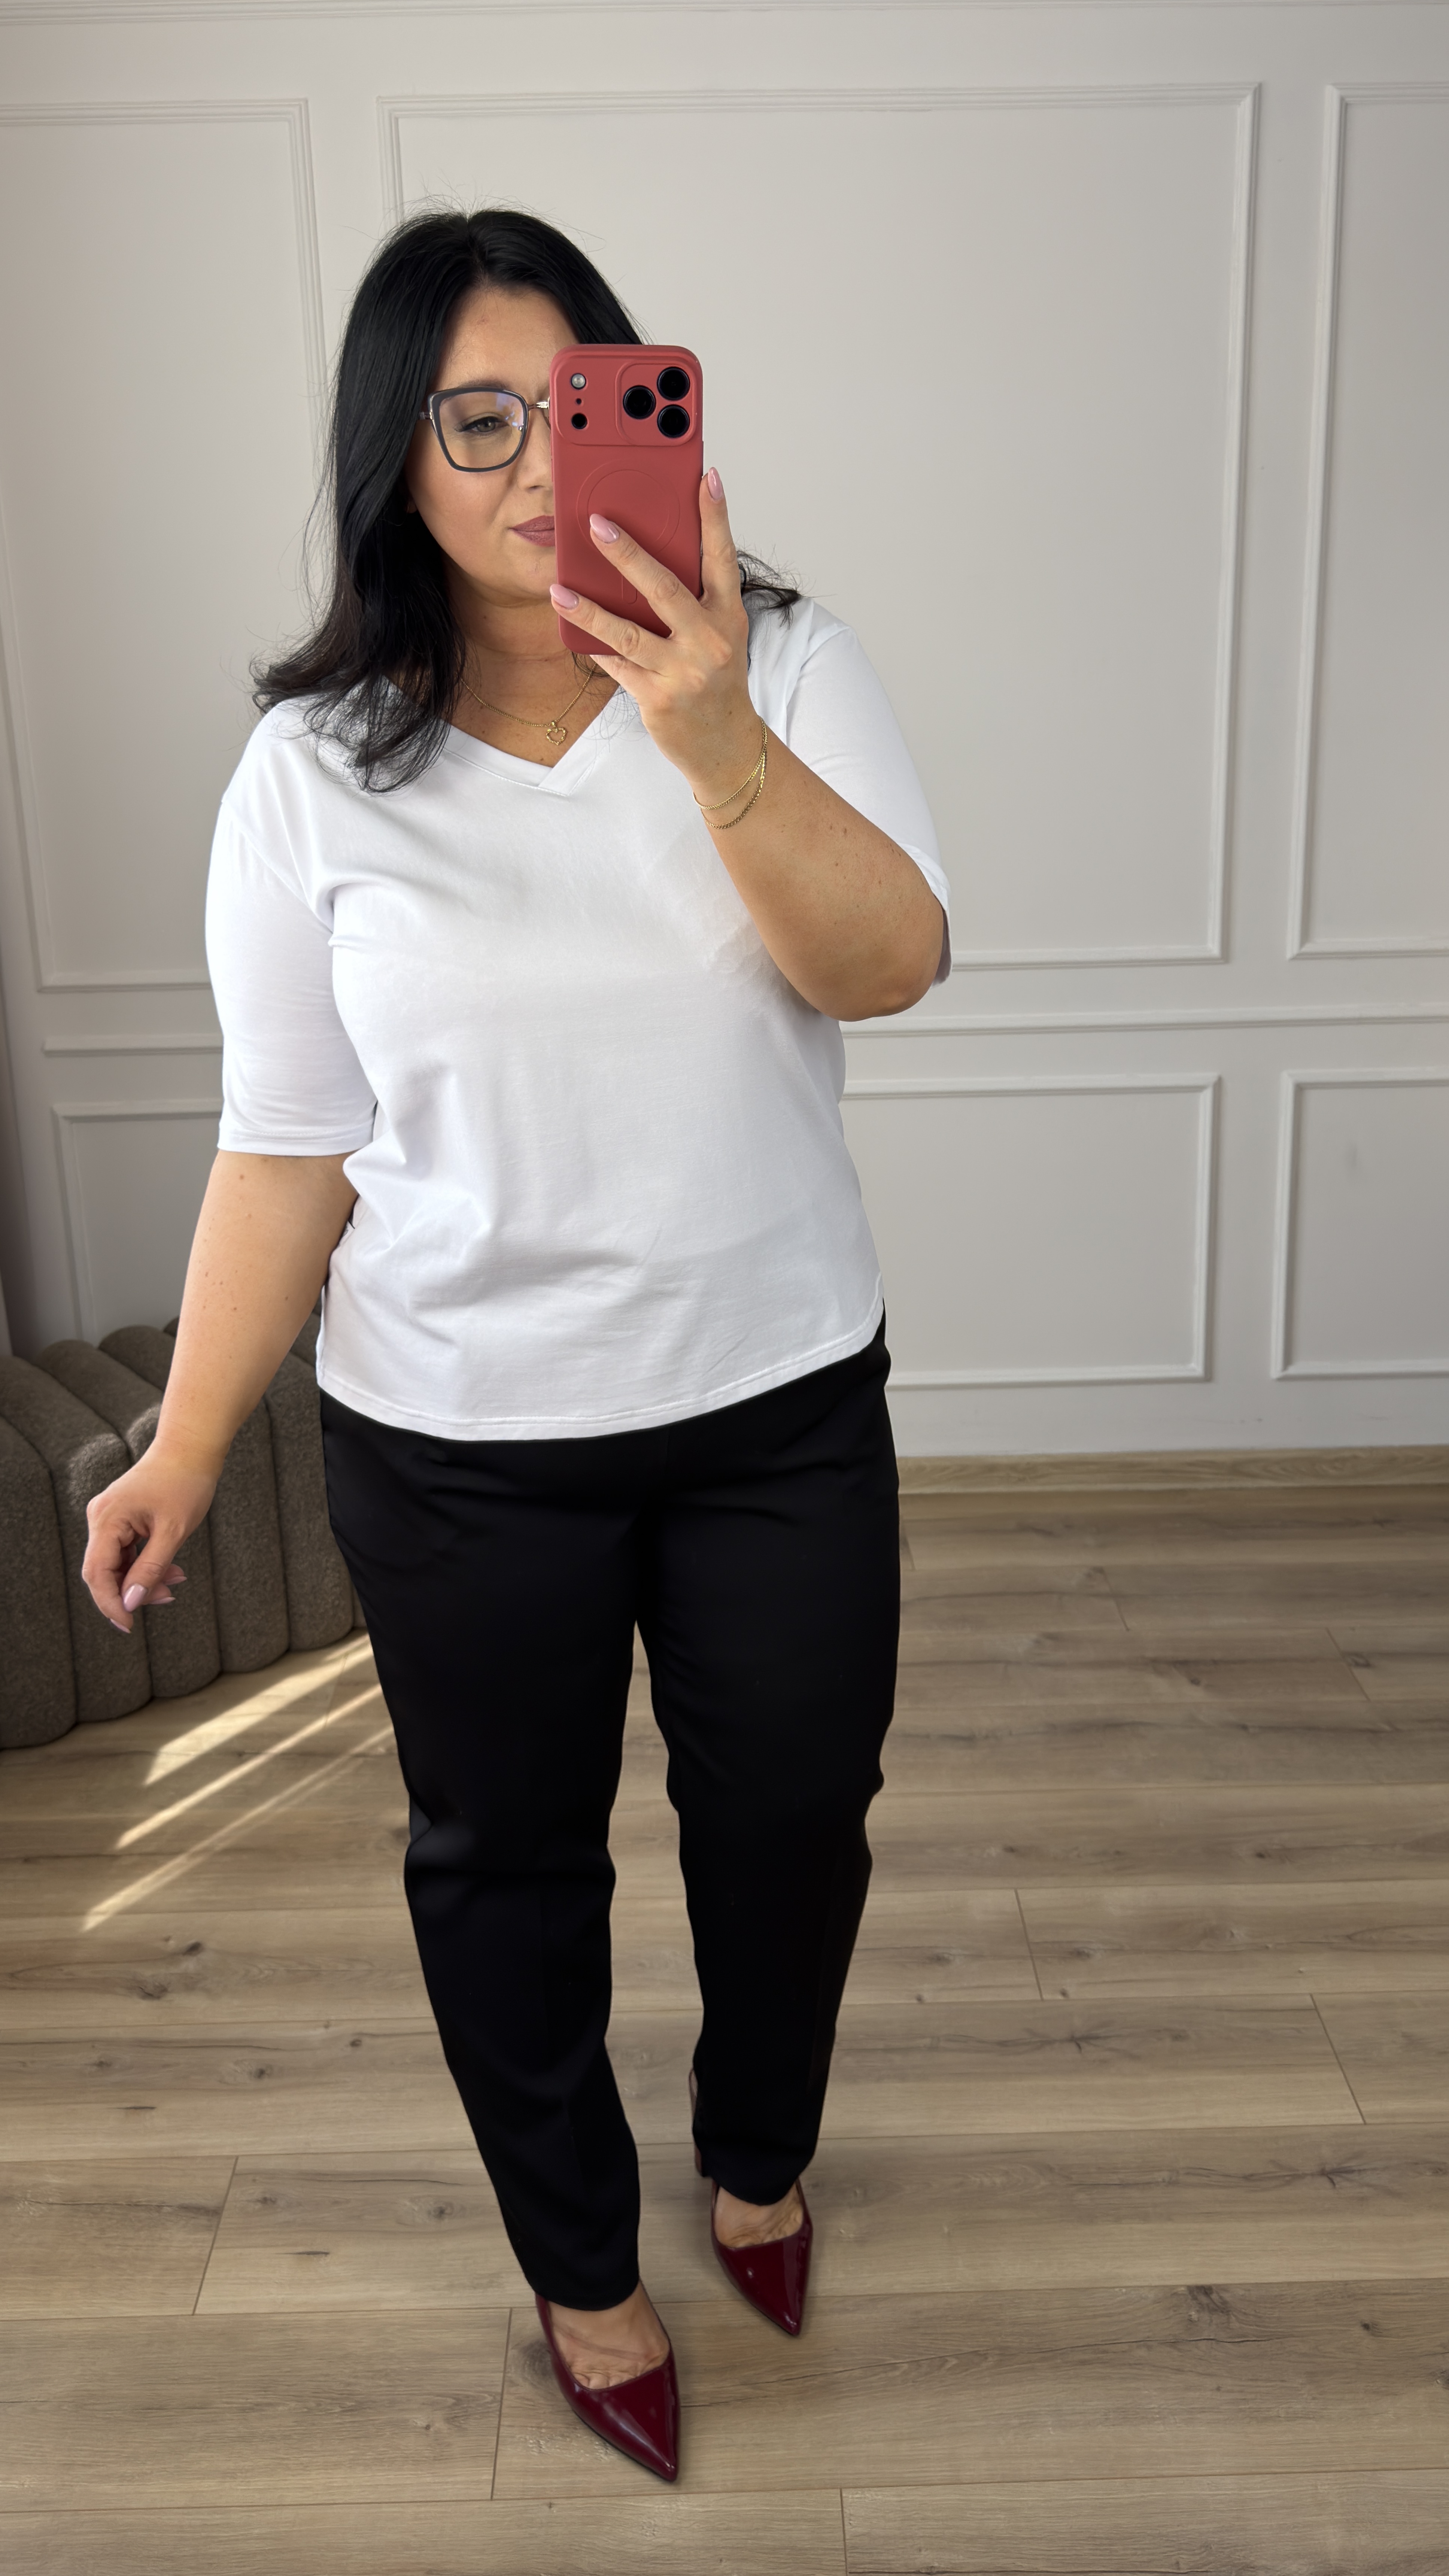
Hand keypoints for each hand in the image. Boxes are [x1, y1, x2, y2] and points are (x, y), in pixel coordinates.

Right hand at [83, 1453, 218, 1633]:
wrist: (191, 1447)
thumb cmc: (186, 1483)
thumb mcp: (173, 1531)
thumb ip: (150, 1569)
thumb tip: (130, 1603)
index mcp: (107, 1519)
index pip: (97, 1573)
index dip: (110, 1604)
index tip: (129, 1626)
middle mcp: (100, 1518)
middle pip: (104, 1571)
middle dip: (131, 1592)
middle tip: (167, 1599)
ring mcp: (109, 1517)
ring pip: (117, 1563)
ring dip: (143, 1579)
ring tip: (176, 1582)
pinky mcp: (121, 1518)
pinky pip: (126, 1551)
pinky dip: (146, 1564)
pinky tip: (171, 1570)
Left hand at [550, 469, 762, 802]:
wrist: (726, 745)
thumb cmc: (716, 679)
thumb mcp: (718, 634)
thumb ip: (693, 598)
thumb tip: (643, 559)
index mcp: (728, 616)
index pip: (722, 558)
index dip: (715, 517)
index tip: (707, 477)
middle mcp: (710, 641)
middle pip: (665, 589)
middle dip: (629, 554)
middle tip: (597, 524)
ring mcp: (683, 672)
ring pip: (629, 633)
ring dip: (590, 609)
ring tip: (559, 589)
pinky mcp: (658, 699)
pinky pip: (617, 665)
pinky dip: (594, 645)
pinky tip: (571, 625)